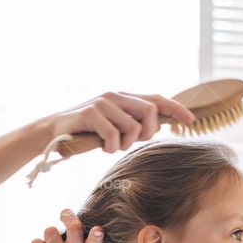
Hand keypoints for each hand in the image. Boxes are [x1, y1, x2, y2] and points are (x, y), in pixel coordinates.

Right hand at [44, 91, 196, 153]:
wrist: (51, 132)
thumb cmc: (85, 133)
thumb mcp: (114, 127)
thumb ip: (133, 124)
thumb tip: (158, 126)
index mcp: (123, 97)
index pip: (156, 99)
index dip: (176, 108)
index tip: (191, 121)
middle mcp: (115, 95)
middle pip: (151, 111)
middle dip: (148, 133)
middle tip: (132, 143)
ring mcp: (103, 102)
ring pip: (133, 128)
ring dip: (124, 145)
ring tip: (110, 146)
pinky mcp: (90, 112)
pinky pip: (114, 135)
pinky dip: (109, 147)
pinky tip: (100, 147)